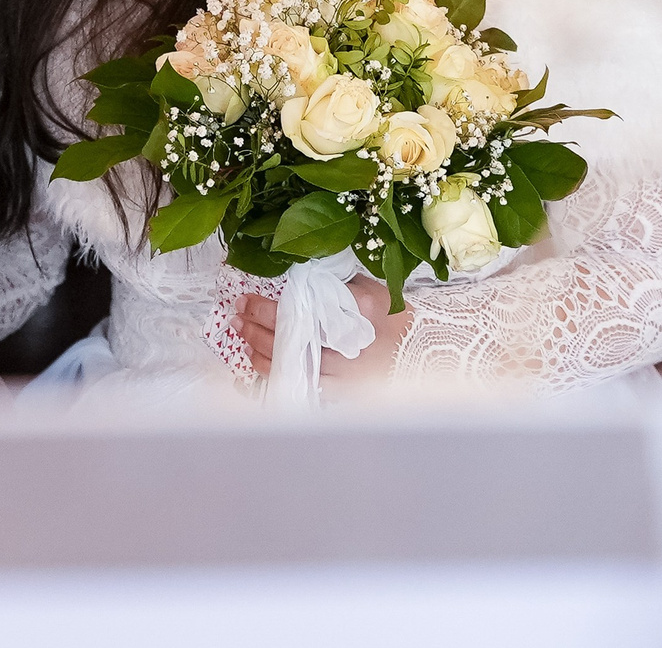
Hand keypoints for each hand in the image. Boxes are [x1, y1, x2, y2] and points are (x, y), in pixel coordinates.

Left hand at [239, 280, 416, 383]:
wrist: (425, 352)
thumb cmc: (396, 316)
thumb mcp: (371, 287)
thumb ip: (336, 280)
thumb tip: (298, 272)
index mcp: (361, 308)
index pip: (301, 306)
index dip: (266, 305)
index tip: (246, 298)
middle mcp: (352, 341)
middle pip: (292, 334)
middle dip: (257, 324)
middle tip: (236, 313)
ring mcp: (348, 370)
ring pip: (292, 361)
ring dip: (260, 347)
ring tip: (241, 334)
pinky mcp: (345, 389)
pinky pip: (301, 382)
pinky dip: (277, 371)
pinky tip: (258, 360)